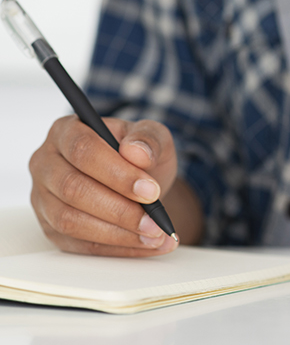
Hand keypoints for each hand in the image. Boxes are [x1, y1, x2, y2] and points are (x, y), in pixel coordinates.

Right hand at [29, 116, 179, 255]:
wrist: (138, 182)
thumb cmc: (140, 154)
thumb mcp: (153, 136)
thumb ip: (148, 138)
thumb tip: (137, 152)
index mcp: (66, 131)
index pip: (83, 151)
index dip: (117, 173)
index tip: (150, 190)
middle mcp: (46, 163)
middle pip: (73, 189)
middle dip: (119, 209)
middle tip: (155, 221)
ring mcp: (44, 198)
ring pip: (71, 221)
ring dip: (118, 233)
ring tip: (155, 236)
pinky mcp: (51, 228)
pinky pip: (79, 245)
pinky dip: (116, 248)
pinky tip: (145, 246)